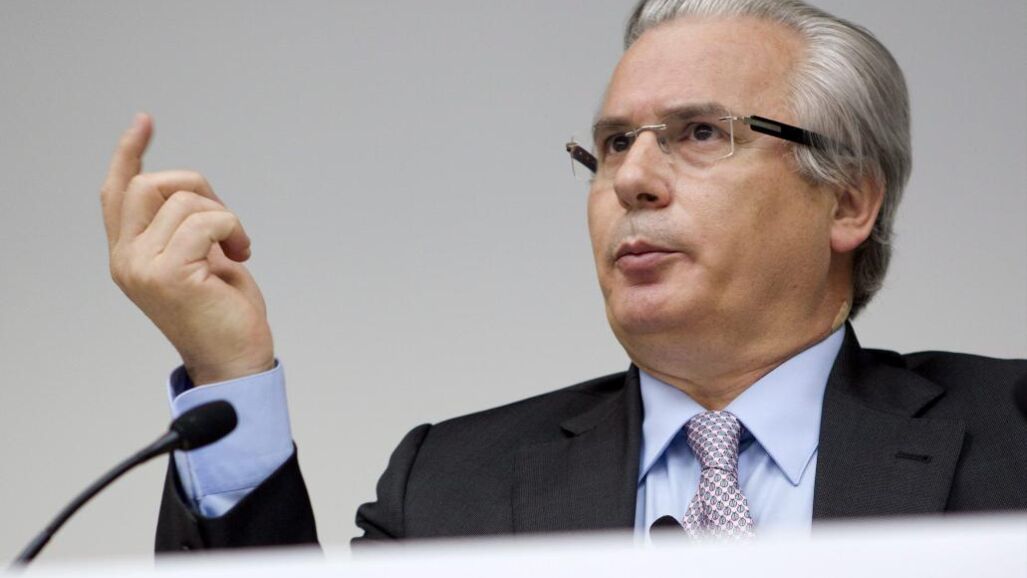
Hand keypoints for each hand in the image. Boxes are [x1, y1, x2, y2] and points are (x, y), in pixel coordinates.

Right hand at [101, 114, 273, 384]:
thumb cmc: (224, 314)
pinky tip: (240, 255)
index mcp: (129, 255)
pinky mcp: (168, 274)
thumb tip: (191, 194)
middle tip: (226, 221)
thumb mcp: (201, 260)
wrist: (235, 362)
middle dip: (198, 187)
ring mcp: (143, 267)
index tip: (144, 121)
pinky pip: (207, 221)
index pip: (116, 193)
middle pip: (150, 184)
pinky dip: (232, 228)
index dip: (129, 153)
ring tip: (237, 248)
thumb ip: (185, 229)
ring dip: (224, 216)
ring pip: (184, 200)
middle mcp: (126, 260)